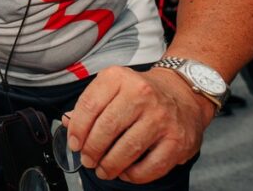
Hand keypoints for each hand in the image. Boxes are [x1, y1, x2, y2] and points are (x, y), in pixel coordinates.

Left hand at [64, 66, 213, 183]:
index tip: (74, 143)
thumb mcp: (113, 86)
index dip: (77, 129)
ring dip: (109, 165)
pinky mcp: (177, 140)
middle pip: (106, 128)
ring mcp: (161, 118)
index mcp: (119, 78)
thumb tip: (69, 125)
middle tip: (87, 159)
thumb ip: (90, 104)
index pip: (89, 106)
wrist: (183, 93)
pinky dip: (134, 175)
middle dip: (91, 150)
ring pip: (127, 149)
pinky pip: (150, 166)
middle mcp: (141, 94)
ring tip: (103, 169)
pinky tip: (126, 172)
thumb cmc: (141, 93)